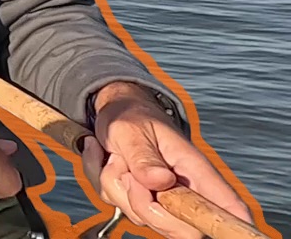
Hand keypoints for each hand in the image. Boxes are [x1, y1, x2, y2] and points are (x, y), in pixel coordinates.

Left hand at [80, 82, 253, 238]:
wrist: (114, 112)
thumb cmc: (132, 117)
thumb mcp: (133, 130)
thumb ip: (144, 157)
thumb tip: (161, 181)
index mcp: (196, 170)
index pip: (228, 205)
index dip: (234, 224)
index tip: (230, 235)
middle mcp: (185, 191)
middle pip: (182, 229)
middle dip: (143, 205)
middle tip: (128, 172)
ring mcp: (163, 201)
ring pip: (141, 217)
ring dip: (117, 186)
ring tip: (118, 157)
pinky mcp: (141, 204)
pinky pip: (119, 207)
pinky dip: (105, 184)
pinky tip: (108, 161)